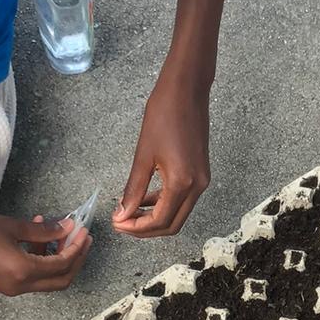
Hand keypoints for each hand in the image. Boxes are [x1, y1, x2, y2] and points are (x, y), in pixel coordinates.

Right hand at [0, 204, 91, 295]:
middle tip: (82, 237)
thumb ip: (42, 231)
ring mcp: (9, 286)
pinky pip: (31, 274)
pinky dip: (40, 257)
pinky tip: (36, 234)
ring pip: (46, 278)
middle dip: (75, 258)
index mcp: (22, 272)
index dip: (77, 248)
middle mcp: (18, 285)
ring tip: (57, 230)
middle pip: (60, 279)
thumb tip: (67, 228)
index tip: (84, 230)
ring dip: (57, 256)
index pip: (62, 265)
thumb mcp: (11, 226)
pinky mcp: (1, 281)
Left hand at [113, 70, 210, 237]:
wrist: (187, 90)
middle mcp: (197, 186)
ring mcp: (201, 180)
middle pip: (172, 224)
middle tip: (122, 223)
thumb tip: (123, 213)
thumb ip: (133, 189)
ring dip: (154, 217)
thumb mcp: (144, 155)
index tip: (117, 224)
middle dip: (146, 229)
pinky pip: (182, 199)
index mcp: (183, 182)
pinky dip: (163, 203)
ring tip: (129, 212)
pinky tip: (145, 197)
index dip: (137, 228)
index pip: (160, 221)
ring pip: (178, 213)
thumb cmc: (164, 114)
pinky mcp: (200, 173)